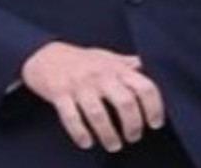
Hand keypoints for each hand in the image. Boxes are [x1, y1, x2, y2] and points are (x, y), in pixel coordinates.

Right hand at [21, 41, 164, 151]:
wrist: (44, 55)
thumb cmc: (82, 59)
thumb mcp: (108, 57)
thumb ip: (128, 64)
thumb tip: (148, 67)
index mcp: (117, 68)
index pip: (144, 87)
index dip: (154, 106)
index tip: (156, 123)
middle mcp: (101, 76)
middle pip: (125, 102)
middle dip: (133, 124)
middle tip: (134, 137)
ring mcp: (80, 86)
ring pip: (98, 114)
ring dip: (108, 134)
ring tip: (115, 145)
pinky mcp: (60, 95)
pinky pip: (71, 118)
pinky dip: (80, 133)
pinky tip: (87, 143)